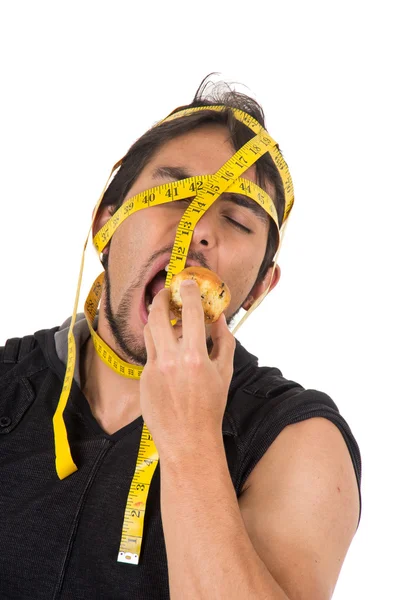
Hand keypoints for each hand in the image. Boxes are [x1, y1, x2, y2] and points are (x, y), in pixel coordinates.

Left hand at [140, 280, 235, 457]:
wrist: (188, 439)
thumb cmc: (210, 408)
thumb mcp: (224, 373)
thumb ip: (223, 342)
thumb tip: (218, 319)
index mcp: (194, 357)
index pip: (190, 312)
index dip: (187, 292)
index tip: (187, 283)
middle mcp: (170, 360)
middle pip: (158, 315)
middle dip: (160, 298)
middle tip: (165, 292)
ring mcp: (154, 369)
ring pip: (149, 331)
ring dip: (156, 319)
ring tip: (165, 315)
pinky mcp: (144, 378)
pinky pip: (149, 352)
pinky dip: (158, 345)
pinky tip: (166, 348)